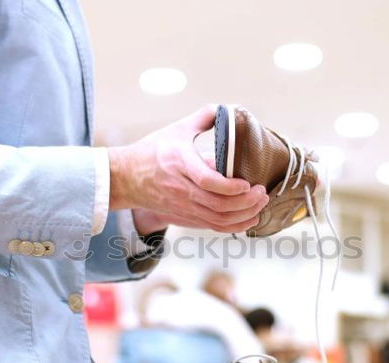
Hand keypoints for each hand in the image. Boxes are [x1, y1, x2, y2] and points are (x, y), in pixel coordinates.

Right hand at [108, 105, 268, 232]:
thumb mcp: (176, 129)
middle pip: (218, 205)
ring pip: (218, 219)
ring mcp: (183, 206)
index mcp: (180, 164)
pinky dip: (234, 226)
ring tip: (260, 203)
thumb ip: (202, 117)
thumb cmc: (152, 151)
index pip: (207, 181)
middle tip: (262, 191)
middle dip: (246, 202)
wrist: (126, 178)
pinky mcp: (185, 217)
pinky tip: (249, 218)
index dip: (230, 186)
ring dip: (244, 214)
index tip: (247, 183)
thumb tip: (226, 108)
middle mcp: (181, 189)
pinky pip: (213, 227)